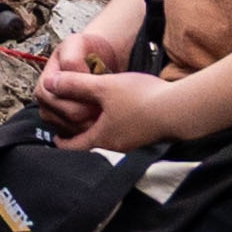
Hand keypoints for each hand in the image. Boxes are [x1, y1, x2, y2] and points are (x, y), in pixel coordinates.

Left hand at [40, 62, 210, 154]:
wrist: (182, 109)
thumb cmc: (140, 98)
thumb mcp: (103, 86)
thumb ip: (75, 85)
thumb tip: (49, 84)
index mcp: (102, 139)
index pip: (74, 147)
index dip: (61, 141)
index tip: (54, 136)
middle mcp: (117, 147)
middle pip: (91, 145)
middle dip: (80, 134)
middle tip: (71, 125)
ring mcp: (134, 143)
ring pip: (109, 139)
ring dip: (99, 129)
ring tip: (94, 116)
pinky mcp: (147, 136)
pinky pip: (125, 134)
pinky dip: (116, 126)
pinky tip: (120, 112)